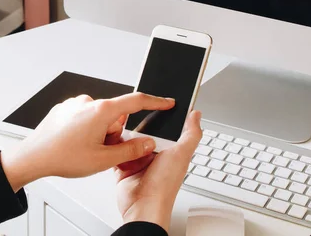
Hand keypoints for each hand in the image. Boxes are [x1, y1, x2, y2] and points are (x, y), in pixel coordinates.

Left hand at [0, 92, 175, 191]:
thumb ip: (131, 150)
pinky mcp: (65, 109)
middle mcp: (88, 102)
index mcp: (102, 111)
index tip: (167, 102)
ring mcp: (75, 104)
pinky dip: (86, 130)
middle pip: (116, 116)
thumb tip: (147, 143)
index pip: (137, 101)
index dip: (156, 102)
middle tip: (102, 151)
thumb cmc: (61, 157)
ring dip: (100, 133)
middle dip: (115, 133)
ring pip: (101, 118)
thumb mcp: (103, 160)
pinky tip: (75, 143)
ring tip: (84, 149)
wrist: (32, 158)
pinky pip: (85, 117)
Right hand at [114, 111, 201, 231]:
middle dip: (139, 125)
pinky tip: (114, 140)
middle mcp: (155, 155)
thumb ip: (191, 133)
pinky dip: (114, 146)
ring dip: (125, 134)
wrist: (143, 206)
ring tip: (123, 129)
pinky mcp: (124, 167)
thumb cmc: (164, 185)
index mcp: (171, 150)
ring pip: (129, 139)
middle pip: (145, 131)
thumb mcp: (182, 154)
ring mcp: (139, 161)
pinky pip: (117, 152)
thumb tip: (196, 115)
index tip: (153, 104)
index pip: (166, 127)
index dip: (160, 116)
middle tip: (133, 116)